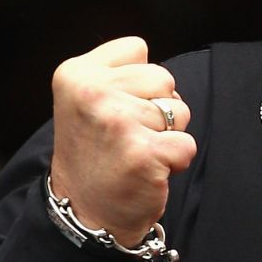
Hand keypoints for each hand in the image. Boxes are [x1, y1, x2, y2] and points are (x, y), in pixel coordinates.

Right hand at [49, 37, 195, 246]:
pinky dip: (176, 160)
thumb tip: (161, 75)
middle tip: (127, 136)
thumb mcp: (86, 101)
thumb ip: (118, 76)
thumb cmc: (96, 154)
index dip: (138, 81)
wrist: (84, 214)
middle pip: (163, 77)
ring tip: (136, 152)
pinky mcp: (142, 153)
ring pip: (179, 110)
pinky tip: (147, 171)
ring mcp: (117, 122)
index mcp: (75, 73)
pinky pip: (186, 143)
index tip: (114, 110)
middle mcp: (91, 93)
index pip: (137, 48)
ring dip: (168, 134)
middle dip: (157, 107)